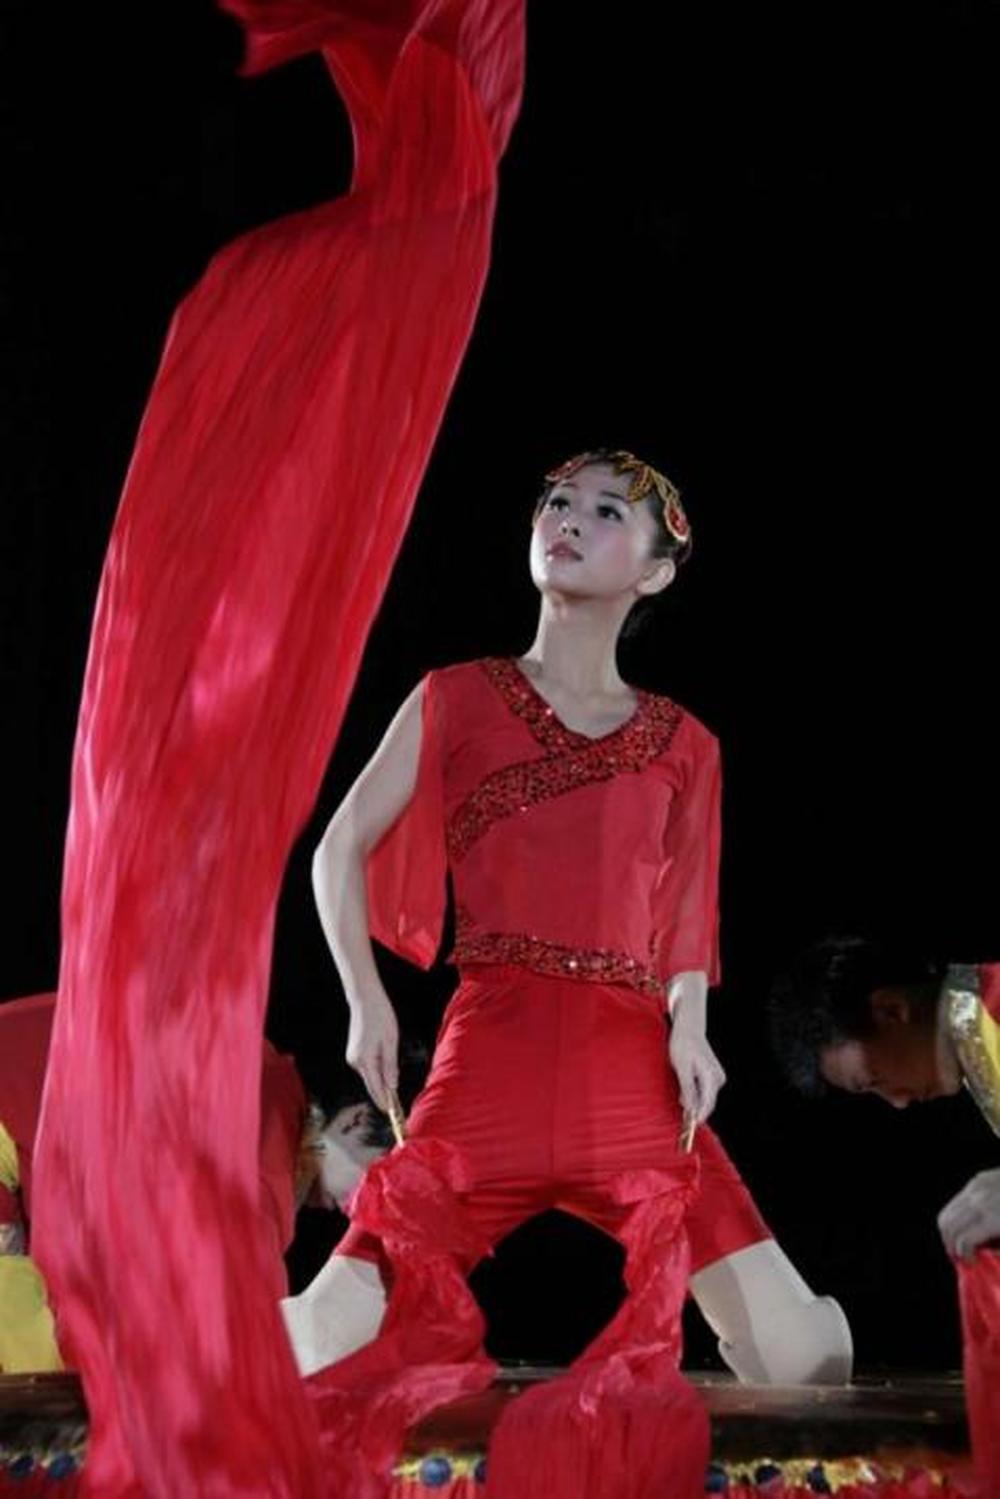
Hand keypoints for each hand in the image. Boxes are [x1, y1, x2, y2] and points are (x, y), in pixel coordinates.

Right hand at [345, 989, 398, 1112]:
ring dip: (381, 1083)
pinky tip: (386, 1074)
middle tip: (397, 1109)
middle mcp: (355, 1061)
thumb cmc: (380, 1017)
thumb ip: (390, 1065)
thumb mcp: (391, 1041)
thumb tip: (392, 1086)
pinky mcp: (354, 1053)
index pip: (376, 1087)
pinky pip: (367, 1068)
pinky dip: (376, 1073)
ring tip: (394, 1095)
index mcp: (365, 1059)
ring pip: (370, 1077)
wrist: (365, 1000)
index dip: (384, 1102)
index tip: (392, 1114)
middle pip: (372, 1084)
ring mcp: (353, 1057)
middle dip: (384, 1096)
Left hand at [669, 1022, 725, 1125]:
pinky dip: (695, 1094)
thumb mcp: (681, 1067)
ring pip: (705, 1097)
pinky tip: (685, 1092)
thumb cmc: (683, 1044)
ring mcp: (716, 1077)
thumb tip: (690, 1108)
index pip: (707, 1105)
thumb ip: (687, 1088)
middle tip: (681, 1119)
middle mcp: (718, 1078)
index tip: (689, 1129)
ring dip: (693, 1102)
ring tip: (680, 1100)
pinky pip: (704, 1090)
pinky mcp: (712, 1076)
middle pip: (707, 1103)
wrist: (688, 1027)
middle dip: (694, 1111)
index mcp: (712, 1077)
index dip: (698, 1118)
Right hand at [938, 1168, 999, 1260]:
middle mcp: (980, 1200)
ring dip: (950, 1232)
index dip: (964, 1258)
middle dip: (952, 1245)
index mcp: (993, 1219)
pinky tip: (971, 1225)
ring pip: (947, 1214)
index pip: (962, 1241)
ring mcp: (977, 1187)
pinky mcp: (978, 1180)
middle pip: (948, 1226)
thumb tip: (984, 1259)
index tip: (972, 1264)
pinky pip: (957, 1202)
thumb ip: (998, 1251)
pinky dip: (958, 1217)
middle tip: (963, 1257)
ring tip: (964, 1242)